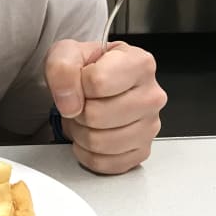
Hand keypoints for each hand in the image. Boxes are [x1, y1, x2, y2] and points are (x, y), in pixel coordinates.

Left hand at [44, 40, 166, 174]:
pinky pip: (104, 163)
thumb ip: (63, 68)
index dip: (77, 85)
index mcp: (140, 64)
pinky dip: (87, 153)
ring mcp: (150, 126)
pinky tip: (91, 135)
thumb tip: (70, 103)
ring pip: (99, 142)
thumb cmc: (87, 67)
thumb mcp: (67, 52)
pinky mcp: (142, 151)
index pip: (97, 82)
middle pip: (97, 116)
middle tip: (80, 103)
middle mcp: (151, 96)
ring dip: (80, 132)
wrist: (94, 83)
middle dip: (77, 111)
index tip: (79, 82)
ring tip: (85, 117)